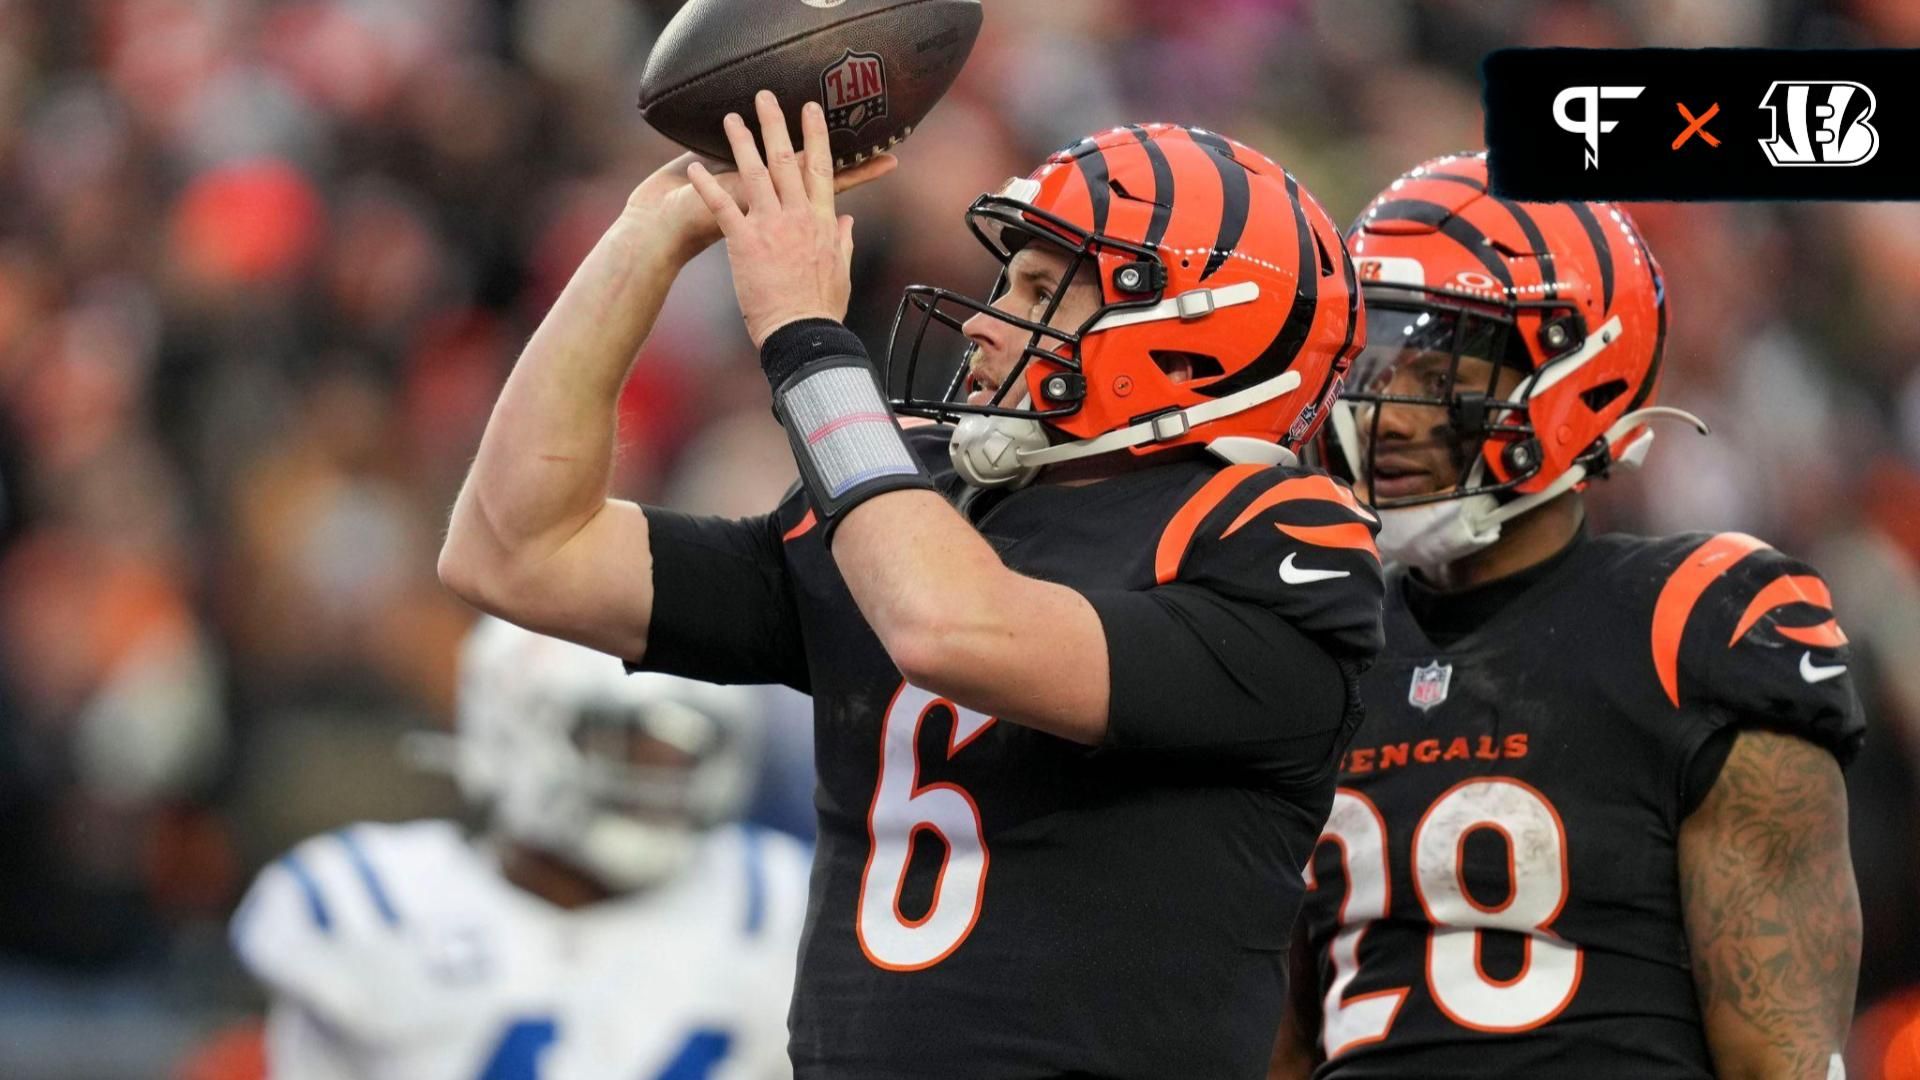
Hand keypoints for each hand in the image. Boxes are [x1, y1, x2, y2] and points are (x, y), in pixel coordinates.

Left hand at [687, 91, 876, 346]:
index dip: (816, 137)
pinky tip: (693, 167)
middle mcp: (799, 216)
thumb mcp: (840, 272)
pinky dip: (706, 186)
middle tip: (767, 96)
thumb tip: (848, 223)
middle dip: (776, 125)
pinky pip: (722, 207)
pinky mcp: (745, 242)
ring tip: (730, 117)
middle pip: (788, 160)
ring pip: (755, 174)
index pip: (822, 169)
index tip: (811, 111)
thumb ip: (843, 242)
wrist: (803, 334)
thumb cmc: (820, 309)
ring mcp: (772, 227)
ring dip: (742, 143)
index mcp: (824, 222)